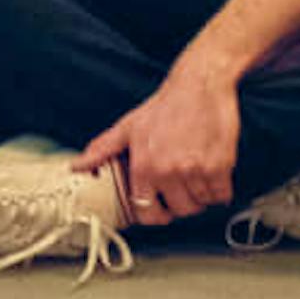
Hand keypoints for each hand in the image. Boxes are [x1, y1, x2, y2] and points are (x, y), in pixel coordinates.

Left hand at [76, 64, 239, 226]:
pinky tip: (211, 168)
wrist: (199, 85)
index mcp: (144, 166)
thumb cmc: (165, 106)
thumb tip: (77, 167)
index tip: (162, 208)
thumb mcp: (128, 127)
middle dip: (182, 200)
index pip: (147, 213)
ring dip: (201, 192)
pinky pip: (221, 195)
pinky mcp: (219, 167)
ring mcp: (195, 170)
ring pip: (201, 204)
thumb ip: (102, 150)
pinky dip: (220, 187)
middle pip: (180, 211)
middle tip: (181, 179)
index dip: (155, 214)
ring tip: (195, 168)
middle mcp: (168, 171)